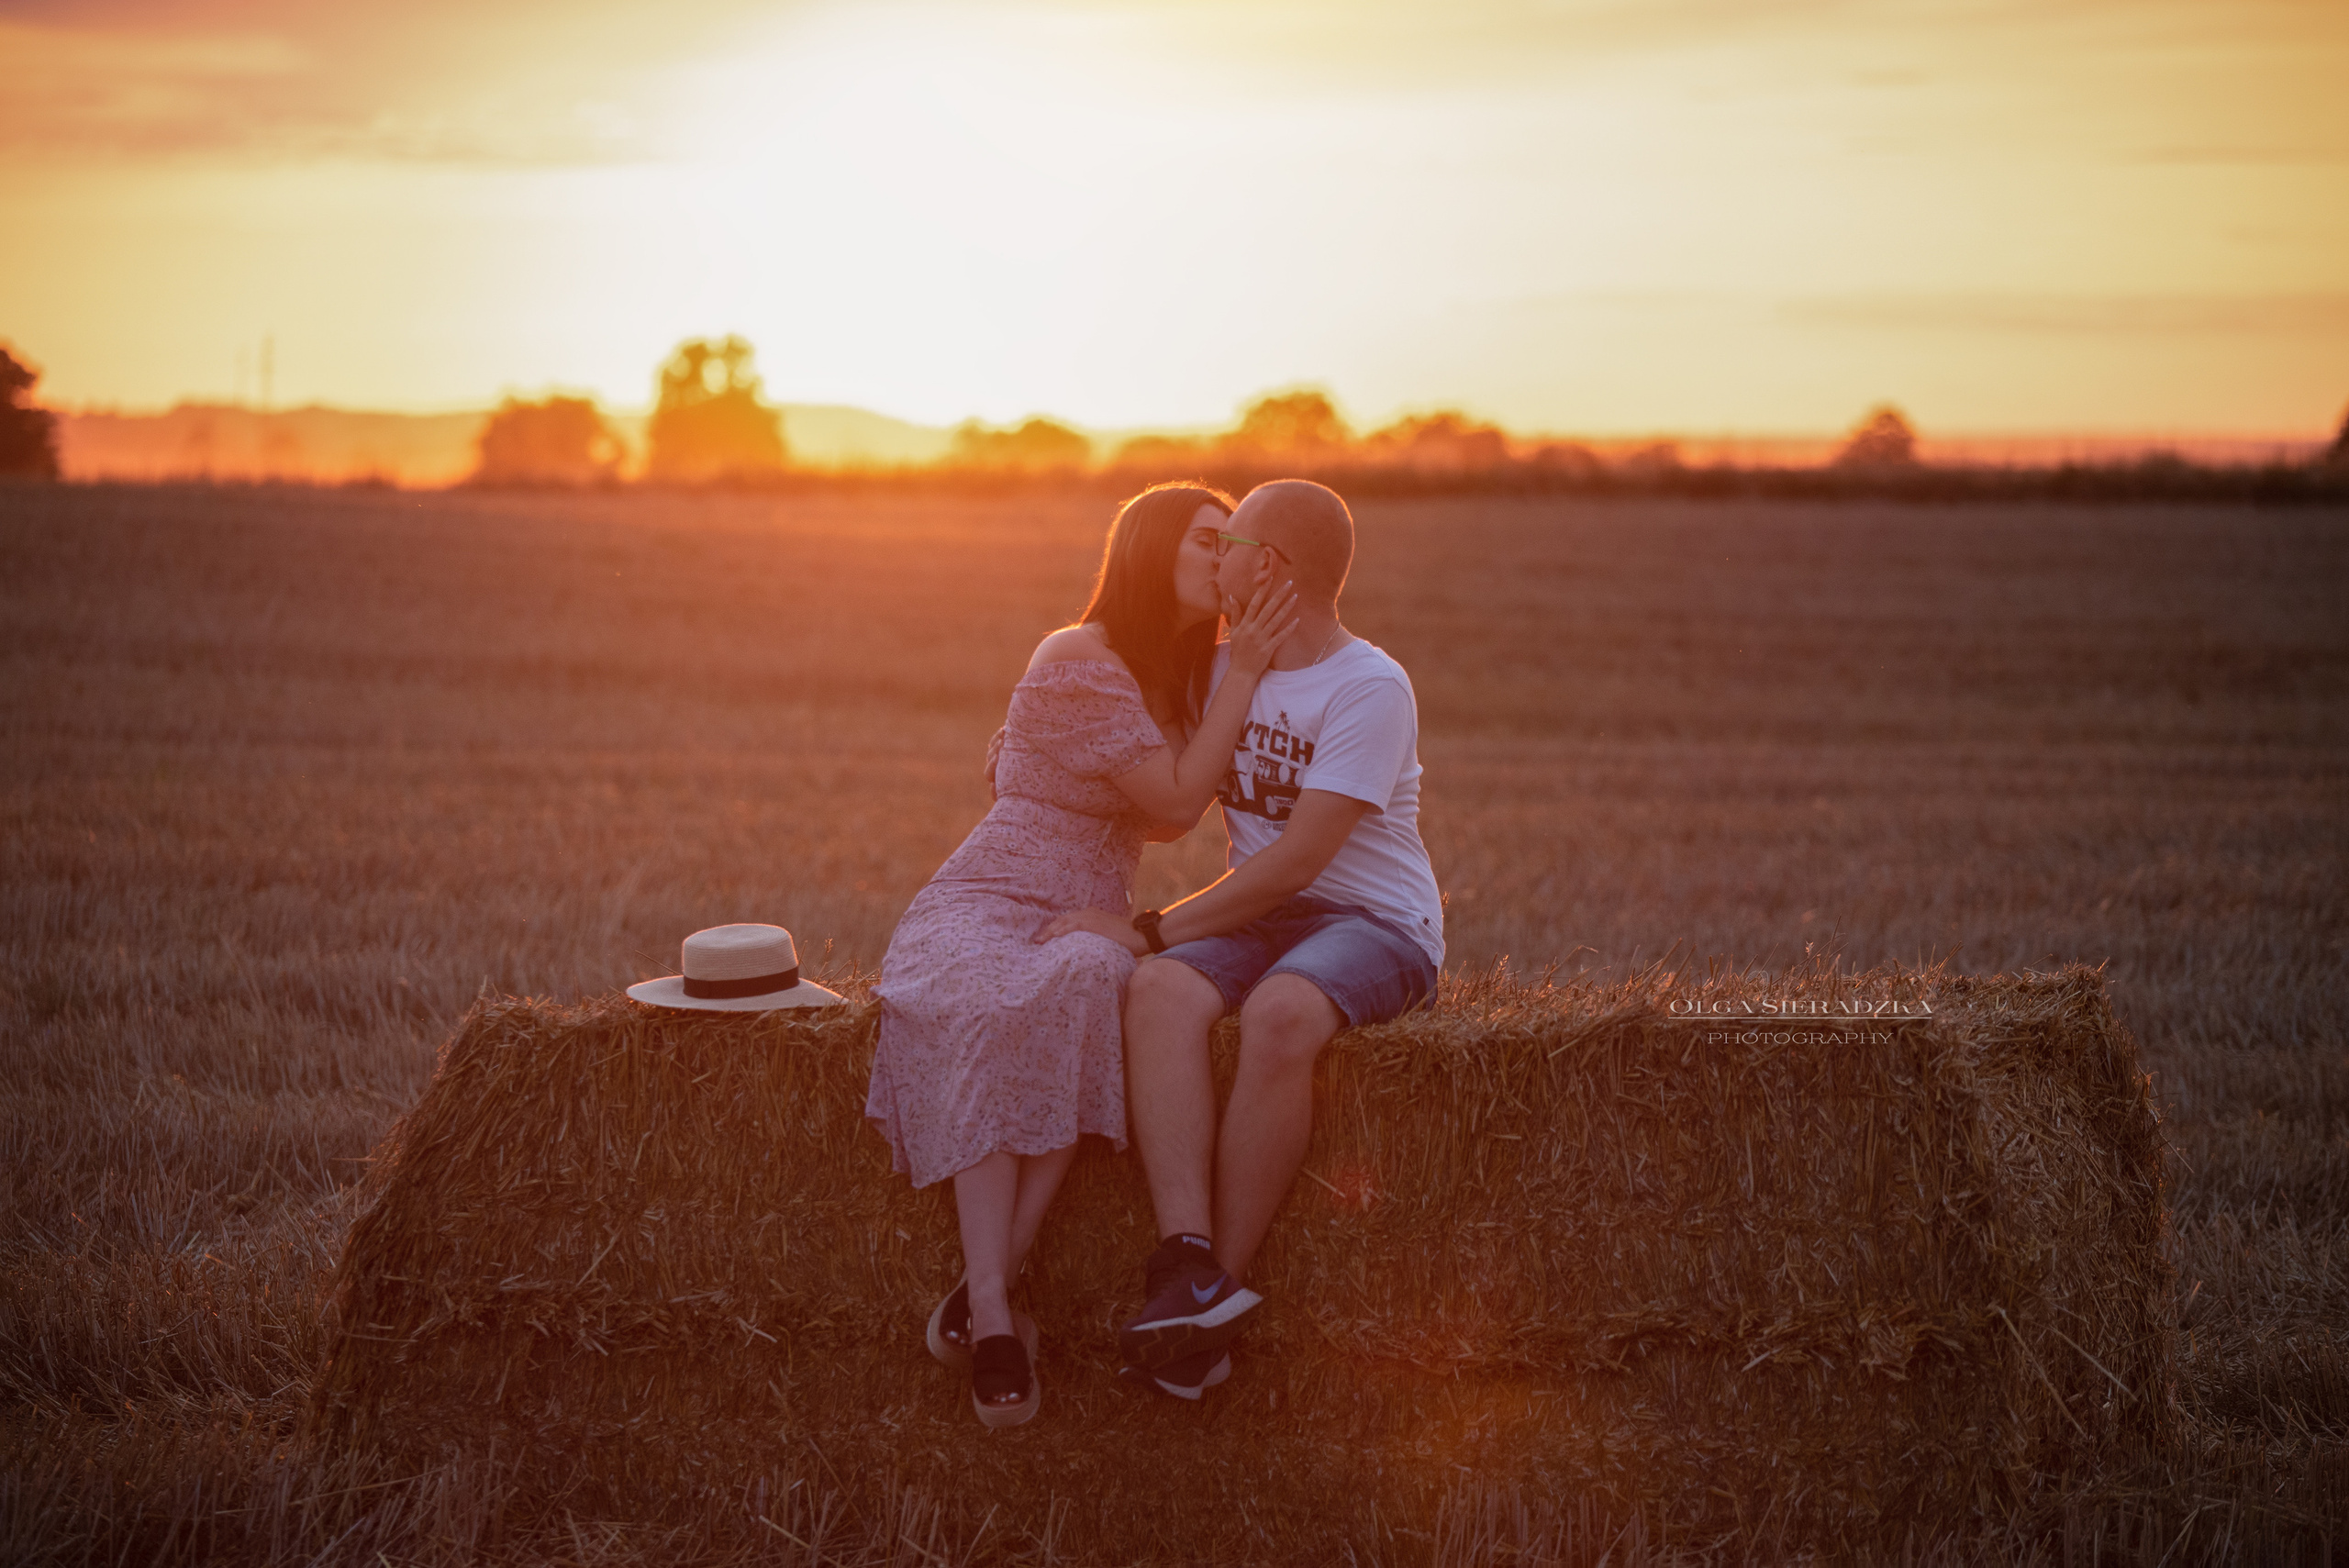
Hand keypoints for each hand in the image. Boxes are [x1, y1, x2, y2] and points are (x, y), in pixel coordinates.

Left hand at [1031, 907, 1149, 955]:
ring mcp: (1091, 917)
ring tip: (1040, 941)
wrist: (1141, 934)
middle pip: (1062, 920)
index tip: (1045, 939)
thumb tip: (1087, 951)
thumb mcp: (1108, 935)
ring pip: (1064, 922)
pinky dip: (1062, 931)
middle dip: (1049, 930)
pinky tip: (1054, 937)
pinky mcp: (1094, 923)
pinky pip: (1073, 926)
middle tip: (1037, 941)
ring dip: (1051, 931)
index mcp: (1091, 915)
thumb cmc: (1128, 938)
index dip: (1054, 929)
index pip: (1067, 920)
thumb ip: (1096, 938)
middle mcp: (1088, 913)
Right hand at [1221, 573, 1300, 677]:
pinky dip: (1288, 628)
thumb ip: (1235, 614)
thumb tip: (1232, 596)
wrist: (1241, 671)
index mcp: (1244, 624)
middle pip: (1267, 609)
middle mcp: (1253, 629)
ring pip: (1275, 620)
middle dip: (1279, 595)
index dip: (1262, 591)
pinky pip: (1280, 636)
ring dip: (1286, 608)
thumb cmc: (1237, 651)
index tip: (1270, 578)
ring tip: (1295, 597)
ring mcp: (1261, 639)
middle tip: (1289, 583)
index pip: (1254, 603)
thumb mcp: (1233, 631)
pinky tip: (1297, 620)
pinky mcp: (1269, 648)